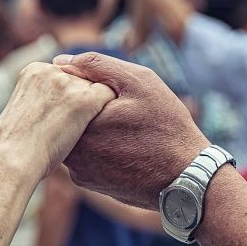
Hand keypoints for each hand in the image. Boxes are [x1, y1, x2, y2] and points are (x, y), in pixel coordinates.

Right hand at [0, 61, 116, 180]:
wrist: (13, 158)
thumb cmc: (18, 146)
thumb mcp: (27, 111)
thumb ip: (45, 99)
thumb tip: (66, 105)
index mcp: (34, 70)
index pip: (66, 76)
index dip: (70, 97)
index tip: (65, 116)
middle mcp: (52, 71)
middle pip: (82, 80)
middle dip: (83, 100)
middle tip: (73, 125)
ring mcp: (68, 85)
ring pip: (96, 88)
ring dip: (95, 108)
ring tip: (83, 131)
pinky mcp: (84, 99)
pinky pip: (109, 97)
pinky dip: (110, 111)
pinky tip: (104, 128)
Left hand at [57, 52, 209, 209]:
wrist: (186, 178)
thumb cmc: (167, 127)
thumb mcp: (139, 82)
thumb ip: (97, 66)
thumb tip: (60, 61)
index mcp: (81, 125)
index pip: (61, 95)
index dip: (81, 84)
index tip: (109, 90)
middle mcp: (74, 153)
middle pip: (65, 119)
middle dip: (84, 108)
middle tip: (118, 107)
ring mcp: (80, 172)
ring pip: (74, 138)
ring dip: (91, 128)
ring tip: (123, 126)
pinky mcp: (91, 184)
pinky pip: (85, 158)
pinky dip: (99, 148)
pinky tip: (124, 145)